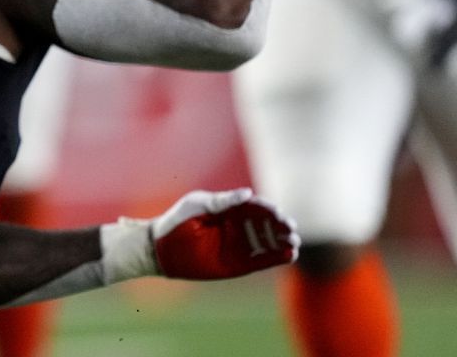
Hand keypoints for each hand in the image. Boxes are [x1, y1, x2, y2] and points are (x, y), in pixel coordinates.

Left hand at [149, 188, 298, 279]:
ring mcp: (240, 245)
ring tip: (294, 242)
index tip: (278, 213)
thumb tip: (249, 193)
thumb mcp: (199, 205)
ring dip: (284, 242)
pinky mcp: (240, 263)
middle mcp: (239, 226)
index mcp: (231, 208)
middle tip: (291, 228)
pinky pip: (263, 260)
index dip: (269, 210)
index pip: (256, 207)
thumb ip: (224, 201)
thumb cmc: (178, 221)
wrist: (162, 248)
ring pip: (269, 242)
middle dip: (281, 225)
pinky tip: (289, 256)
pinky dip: (277, 258)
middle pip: (267, 224)